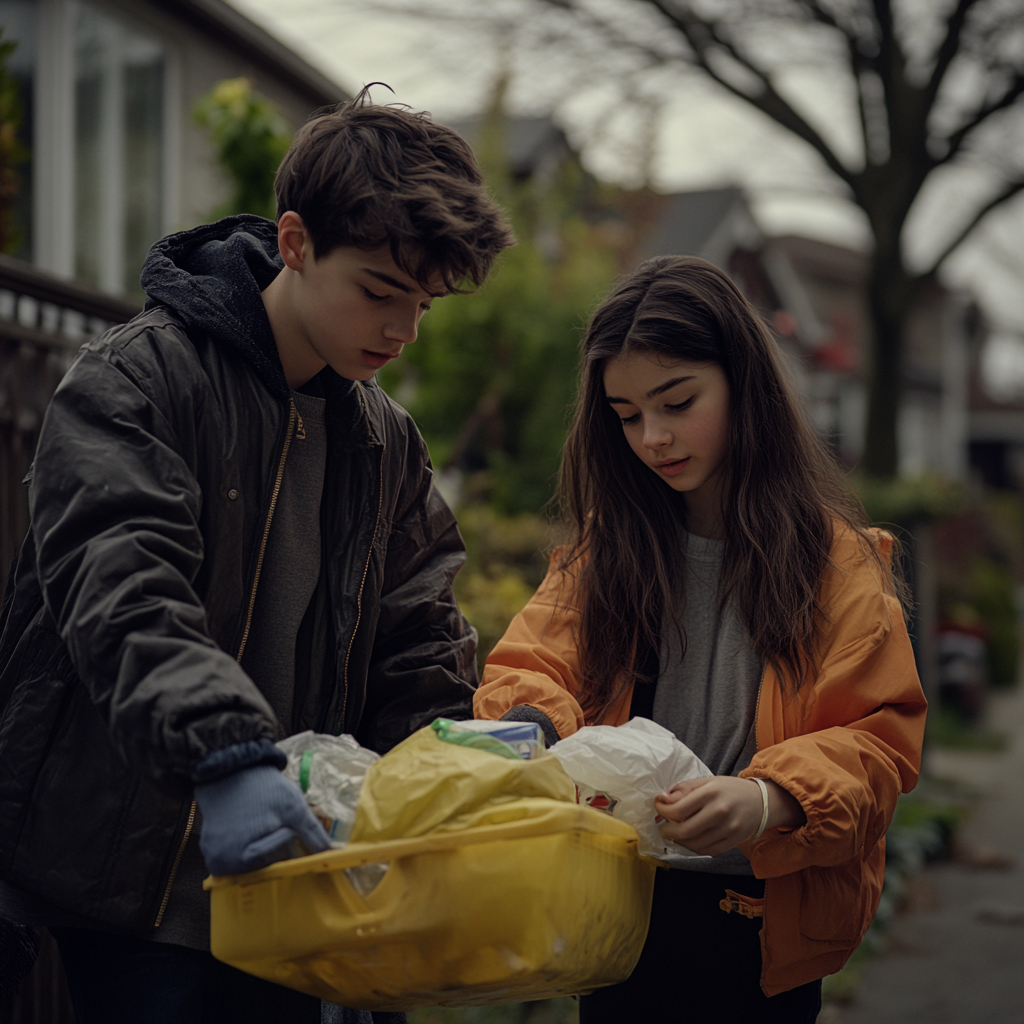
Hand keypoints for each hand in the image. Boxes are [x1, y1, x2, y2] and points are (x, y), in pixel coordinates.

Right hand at [195, 764, 330, 875]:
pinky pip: (240, 854)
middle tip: (276, 821)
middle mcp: (221, 865)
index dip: (286, 837)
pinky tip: (252, 825)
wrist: (230, 770)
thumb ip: (312, 832)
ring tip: (262, 821)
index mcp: (238, 858)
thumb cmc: (262, 788)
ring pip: (254, 861)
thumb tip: (330, 854)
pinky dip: (252, 843)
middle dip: (277, 846)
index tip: (285, 821)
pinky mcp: (212, 849)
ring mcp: (214, 858)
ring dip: (266, 845)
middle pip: (264, 865)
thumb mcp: (293, 806)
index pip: (277, 860)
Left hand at [654, 776, 805, 856]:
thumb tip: (663, 799)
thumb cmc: (730, 790)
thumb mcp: (707, 781)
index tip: (658, 807)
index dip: (662, 811)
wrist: (761, 802)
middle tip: (663, 826)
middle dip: (667, 831)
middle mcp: (719, 812)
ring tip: (675, 832)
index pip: (678, 809)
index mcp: (711, 793)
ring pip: (694, 844)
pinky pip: (706, 851)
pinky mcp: (732, 842)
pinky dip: (693, 847)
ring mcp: (727, 830)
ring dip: (678, 841)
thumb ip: (684, 790)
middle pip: (684, 831)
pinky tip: (690, 839)